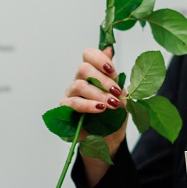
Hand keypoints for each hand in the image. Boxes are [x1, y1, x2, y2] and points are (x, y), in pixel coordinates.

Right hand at [60, 46, 125, 184]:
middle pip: (83, 69)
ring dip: (98, 94)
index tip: (112, 70)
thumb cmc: (114, 114)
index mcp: (93, 73)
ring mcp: (71, 94)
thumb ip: (113, 74)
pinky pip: (73, 103)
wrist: (110, 139)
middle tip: (117, 92)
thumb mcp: (121, 93)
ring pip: (79, 85)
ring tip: (112, 104)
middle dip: (102, 80)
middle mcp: (79, 80)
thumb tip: (108, 48)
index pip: (88, 55)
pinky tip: (100, 109)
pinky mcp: (65, 110)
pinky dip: (88, 105)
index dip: (99, 59)